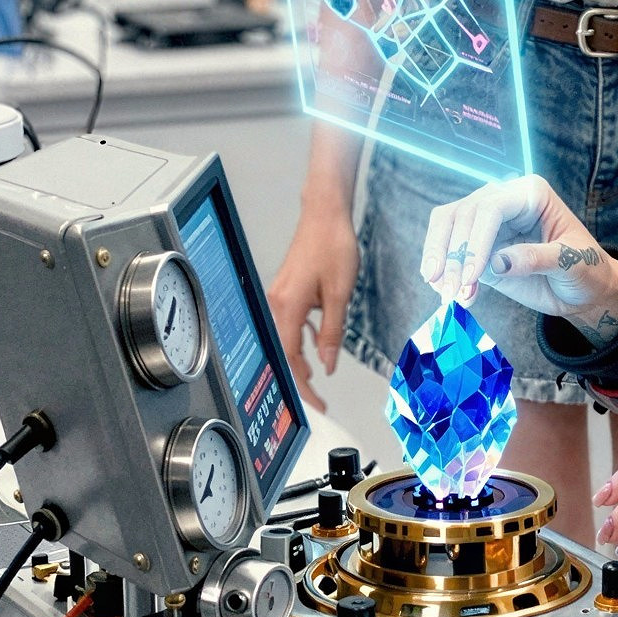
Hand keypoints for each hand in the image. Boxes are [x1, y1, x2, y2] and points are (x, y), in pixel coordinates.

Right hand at [269, 204, 359, 414]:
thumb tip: (327, 363)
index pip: (291, 358)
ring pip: (288, 337)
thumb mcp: (340, 294)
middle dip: (301, 376)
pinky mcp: (286, 289)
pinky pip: (292, 321)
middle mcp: (277, 303)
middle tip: (319, 397)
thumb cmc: (333, 245)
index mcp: (288, 307)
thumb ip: (332, 332)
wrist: (324, 214)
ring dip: (303, 356)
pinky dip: (304, 335)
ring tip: (320, 372)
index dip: (303, 384)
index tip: (316, 402)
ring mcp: (279, 296)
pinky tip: (319, 338)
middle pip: (285, 351)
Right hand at [421, 174, 617, 345]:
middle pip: (461, 214)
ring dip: (440, 260)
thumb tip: (498, 262)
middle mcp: (505, 201)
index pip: (491, 207)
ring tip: (446, 293)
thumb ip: (537, 259)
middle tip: (450, 289)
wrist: (585, 290)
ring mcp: (488, 224)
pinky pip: (451, 252)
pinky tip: (454, 295)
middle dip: (451, 254)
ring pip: (447, 227)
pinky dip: (445, 272)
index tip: (472, 275)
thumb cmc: (586, 269)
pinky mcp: (479, 247)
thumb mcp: (572, 263)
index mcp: (530, 194)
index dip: (476, 240)